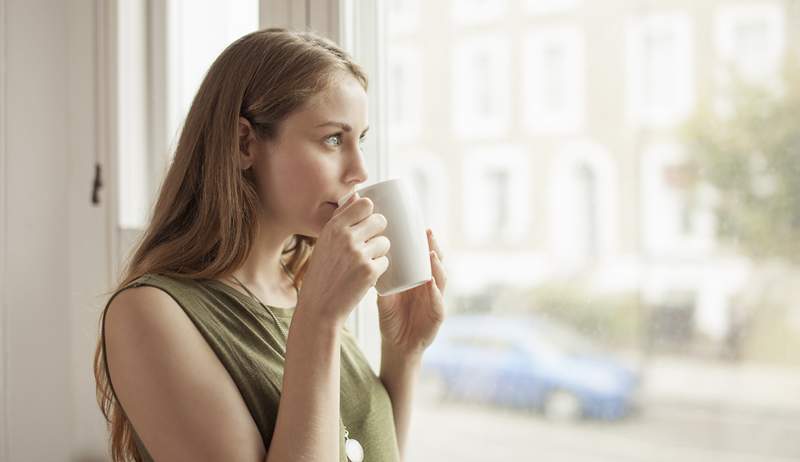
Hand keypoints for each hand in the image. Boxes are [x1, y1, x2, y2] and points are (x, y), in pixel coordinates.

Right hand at [298, 192, 390, 326]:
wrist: (319, 307)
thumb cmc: (322, 273)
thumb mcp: (324, 242)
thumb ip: (340, 218)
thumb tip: (357, 195)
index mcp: (334, 227)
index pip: (365, 204)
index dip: (370, 212)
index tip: (366, 222)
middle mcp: (346, 237)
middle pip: (380, 221)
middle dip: (378, 232)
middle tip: (368, 245)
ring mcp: (359, 254)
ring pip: (385, 242)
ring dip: (379, 252)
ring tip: (363, 263)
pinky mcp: (369, 272)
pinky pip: (386, 261)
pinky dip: (378, 269)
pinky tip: (364, 276)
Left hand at [376, 228, 446, 355]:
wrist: (397, 345)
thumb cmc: (392, 318)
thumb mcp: (384, 296)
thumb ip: (380, 281)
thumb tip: (365, 260)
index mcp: (420, 279)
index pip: (425, 257)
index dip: (426, 243)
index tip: (420, 227)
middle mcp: (431, 287)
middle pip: (437, 263)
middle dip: (435, 247)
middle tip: (428, 233)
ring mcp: (436, 301)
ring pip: (441, 279)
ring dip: (437, 266)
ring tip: (431, 253)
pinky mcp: (437, 316)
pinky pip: (438, 302)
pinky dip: (435, 292)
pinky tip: (431, 281)